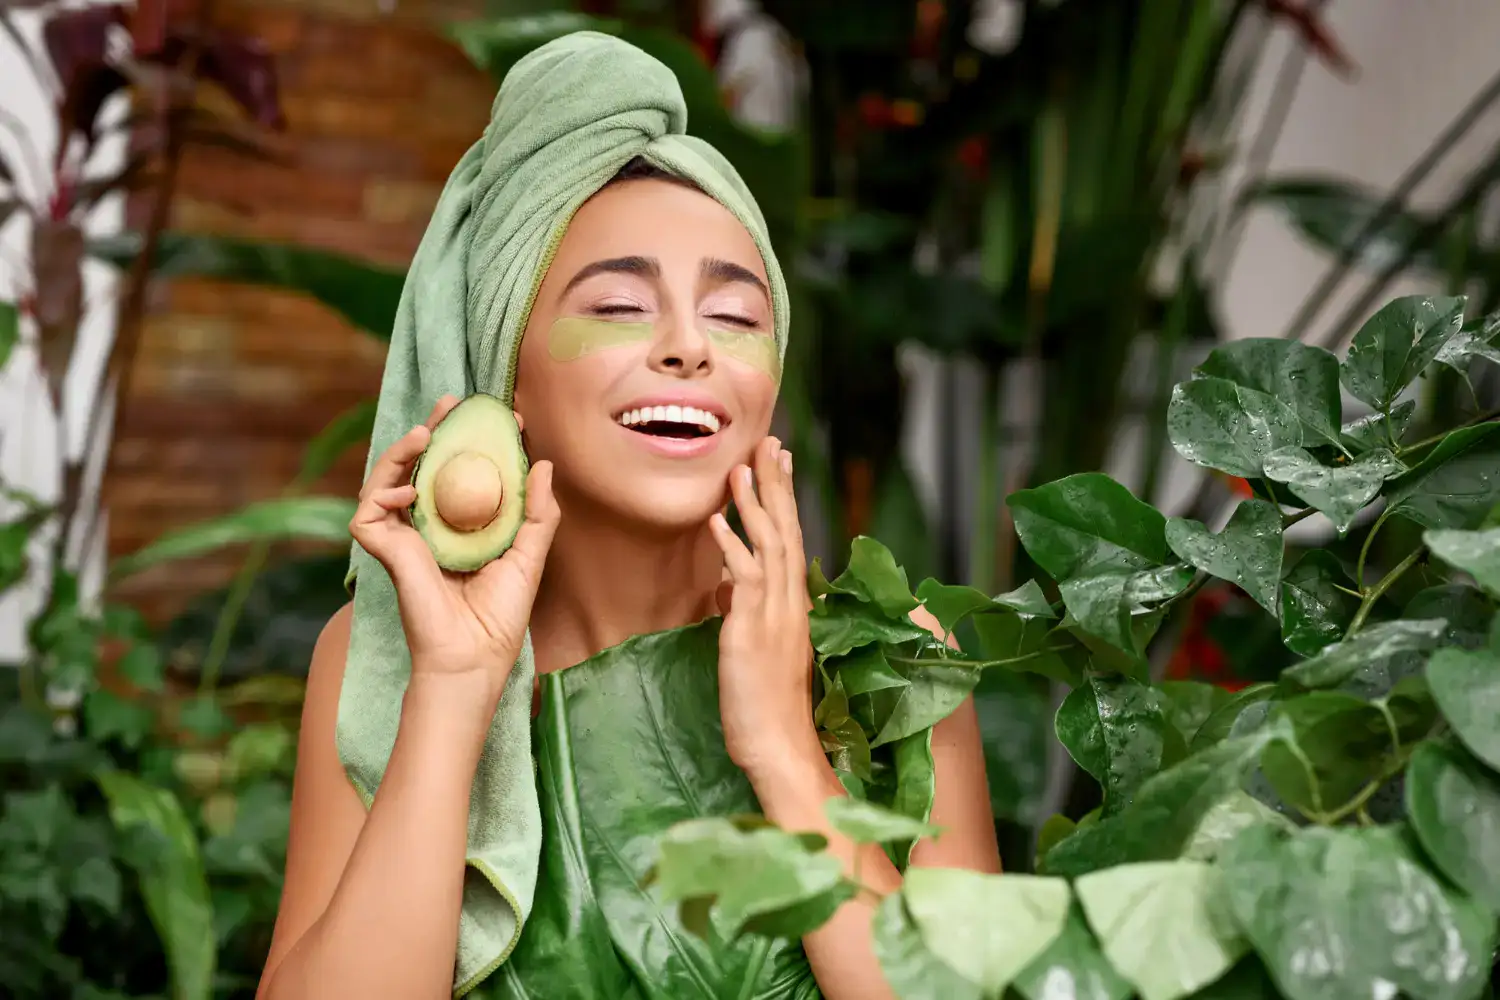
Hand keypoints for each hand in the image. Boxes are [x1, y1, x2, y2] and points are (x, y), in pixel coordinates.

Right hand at [349, 395, 560, 701]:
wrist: (473, 656)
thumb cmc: (501, 615)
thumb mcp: (530, 555)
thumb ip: (539, 513)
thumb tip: (544, 464)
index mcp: (461, 524)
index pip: (460, 470)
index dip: (473, 439)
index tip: (502, 416)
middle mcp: (428, 525)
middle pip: (422, 465)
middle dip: (434, 429)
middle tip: (453, 402)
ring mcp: (402, 536)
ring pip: (388, 478)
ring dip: (401, 450)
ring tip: (426, 432)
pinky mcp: (383, 552)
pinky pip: (369, 512)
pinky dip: (383, 492)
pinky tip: (409, 490)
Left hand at [709, 435, 820, 775]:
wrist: (777, 746)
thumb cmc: (766, 705)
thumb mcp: (753, 649)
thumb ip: (743, 612)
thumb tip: (725, 588)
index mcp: (793, 605)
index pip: (792, 540)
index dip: (784, 500)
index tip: (779, 463)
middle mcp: (790, 603)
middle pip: (786, 532)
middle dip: (777, 486)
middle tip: (771, 444)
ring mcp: (774, 615)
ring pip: (768, 547)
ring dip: (754, 505)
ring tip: (742, 467)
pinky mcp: (752, 632)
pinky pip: (744, 579)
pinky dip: (732, 547)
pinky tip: (718, 521)